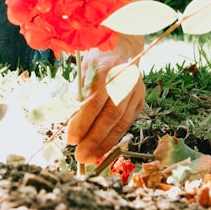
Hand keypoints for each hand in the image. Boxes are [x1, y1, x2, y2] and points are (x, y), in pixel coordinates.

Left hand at [67, 36, 145, 164]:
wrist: (122, 51)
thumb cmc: (96, 62)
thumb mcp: (83, 71)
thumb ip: (79, 94)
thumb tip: (70, 122)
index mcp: (107, 68)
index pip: (94, 100)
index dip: (82, 122)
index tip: (71, 139)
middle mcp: (125, 80)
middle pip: (110, 115)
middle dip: (93, 138)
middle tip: (79, 155)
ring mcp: (136, 92)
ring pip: (120, 122)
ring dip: (104, 143)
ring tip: (89, 158)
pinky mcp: (140, 102)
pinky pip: (126, 124)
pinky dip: (113, 139)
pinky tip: (101, 150)